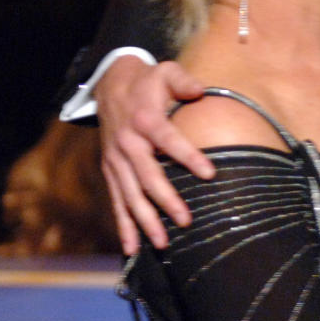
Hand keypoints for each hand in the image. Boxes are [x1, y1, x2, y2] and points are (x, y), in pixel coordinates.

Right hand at [97, 56, 211, 253]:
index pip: (170, 140)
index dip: (189, 156)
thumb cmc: (146, 81)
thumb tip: (201, 90)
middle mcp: (128, 143)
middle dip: (166, 201)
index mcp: (145, 119)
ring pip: (131, 195)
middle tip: (186, 221)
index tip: (210, 174)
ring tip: (163, 244)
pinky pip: (117, 201)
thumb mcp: (165, 71)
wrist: (109, 85)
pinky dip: (123, 225)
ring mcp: (116, 160)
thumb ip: (184, 80)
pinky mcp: (110, 170)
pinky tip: (132, 249)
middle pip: (148, 176)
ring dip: (146, 221)